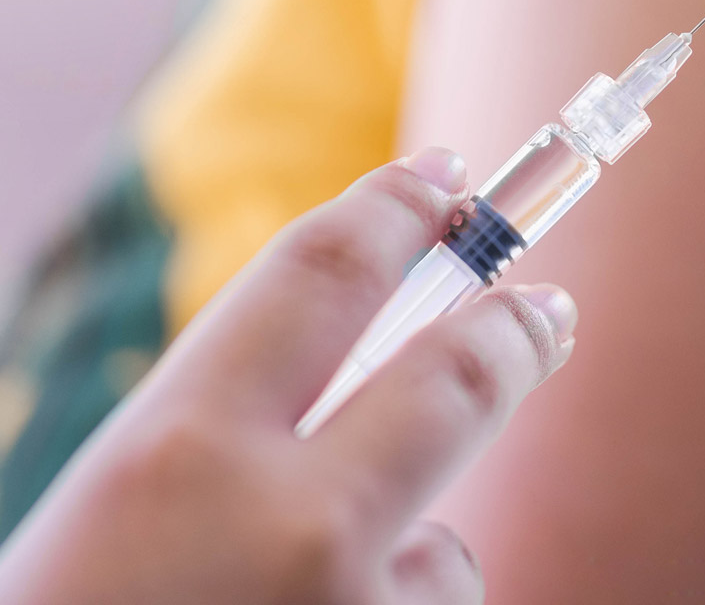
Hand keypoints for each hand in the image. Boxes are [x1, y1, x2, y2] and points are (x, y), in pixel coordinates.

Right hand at [0, 149, 577, 602]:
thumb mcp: (118, 522)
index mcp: (177, 459)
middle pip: (461, 374)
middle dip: (515, 331)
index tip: (441, 176)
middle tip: (547, 309)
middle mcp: (292, 528)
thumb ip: (232, 448)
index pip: (322, 275)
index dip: (393, 210)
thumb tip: (371, 378)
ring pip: (444, 552)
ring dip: (404, 567)